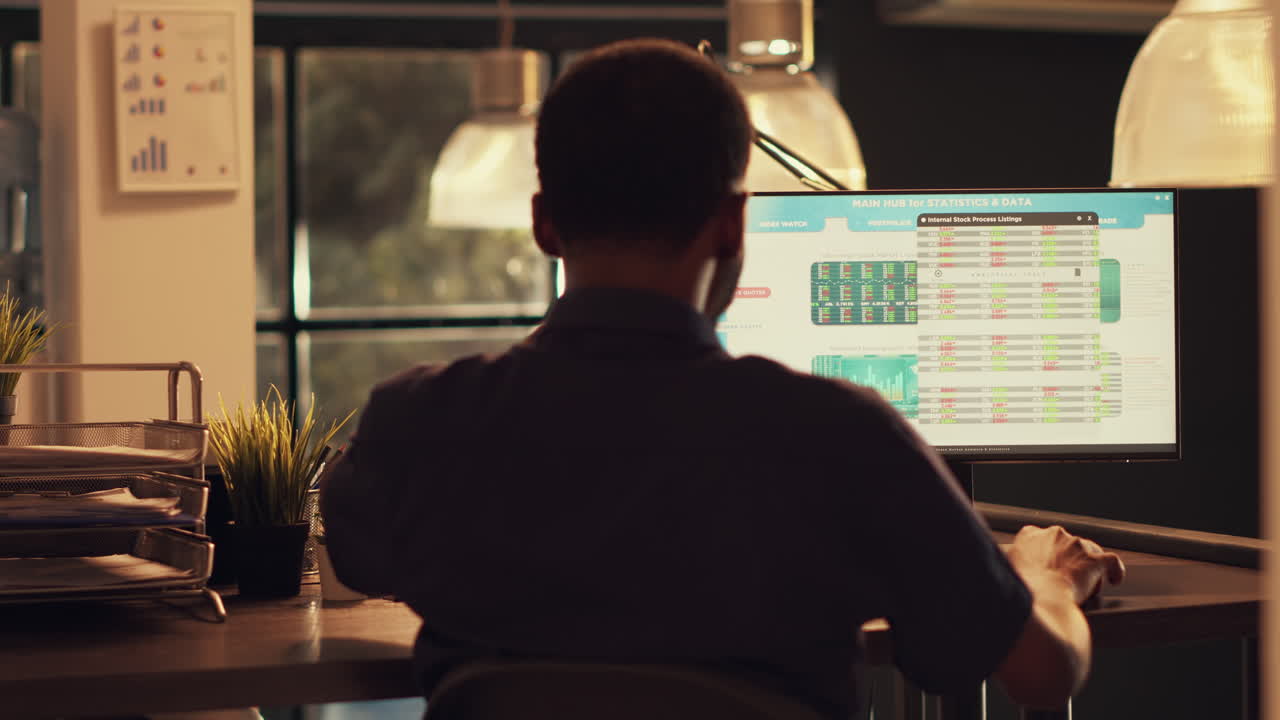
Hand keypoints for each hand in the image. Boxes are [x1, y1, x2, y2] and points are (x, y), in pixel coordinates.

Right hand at [1005, 525, 1125, 604]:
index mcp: (1030, 535)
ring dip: (1086, 568)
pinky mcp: (1095, 559)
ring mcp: (1077, 545)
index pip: (1039, 537)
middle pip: (1066, 545)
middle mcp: (1055, 534)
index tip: (1044, 566)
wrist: (1040, 602)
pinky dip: (1114, 571)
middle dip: (1066, 561)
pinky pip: (1112, 562)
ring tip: (1083, 588)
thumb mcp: (1006, 572)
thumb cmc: (1020, 592)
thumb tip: (1012, 574)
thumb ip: (1012, 565)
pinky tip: (1114, 579)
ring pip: (1088, 553)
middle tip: (1061, 582)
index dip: (1045, 554)